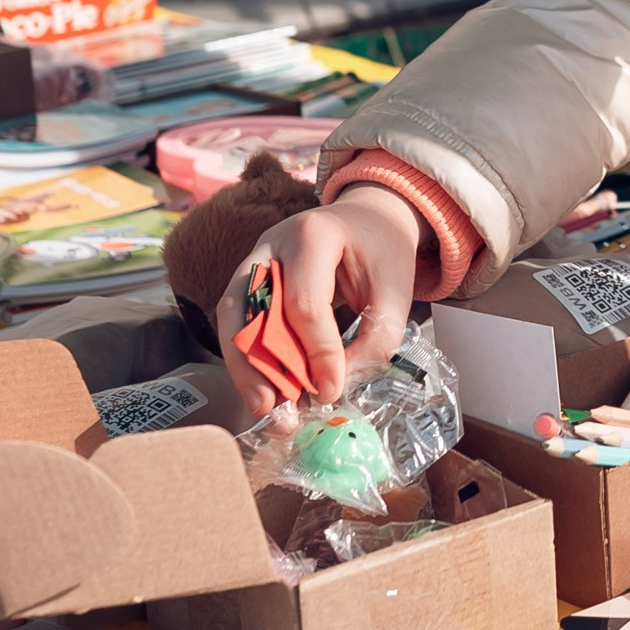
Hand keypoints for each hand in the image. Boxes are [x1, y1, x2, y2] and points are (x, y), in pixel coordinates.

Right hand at [217, 183, 426, 417]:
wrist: (370, 220)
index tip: (330, 391)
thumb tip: (338, 386)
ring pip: (233, 319)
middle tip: (275, 409)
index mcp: (314, 234)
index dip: (316, 352)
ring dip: (245, 369)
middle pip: (250, 309)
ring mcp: (253, 261)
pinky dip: (249, 359)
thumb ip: (376, 338)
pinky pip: (239, 324)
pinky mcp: (248, 281)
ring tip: (266, 408)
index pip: (305, 303)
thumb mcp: (396, 290)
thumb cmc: (382, 252)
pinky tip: (266, 390)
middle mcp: (272, 245)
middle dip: (260, 366)